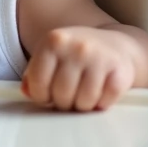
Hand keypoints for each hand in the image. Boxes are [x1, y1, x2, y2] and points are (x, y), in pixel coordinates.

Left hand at [22, 25, 136, 111]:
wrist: (114, 46)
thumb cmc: (76, 55)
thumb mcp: (51, 55)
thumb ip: (34, 73)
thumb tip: (27, 92)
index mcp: (54, 40)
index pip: (38, 83)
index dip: (41, 96)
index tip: (48, 94)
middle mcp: (77, 47)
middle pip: (61, 96)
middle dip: (64, 103)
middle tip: (70, 95)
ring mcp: (100, 58)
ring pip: (83, 103)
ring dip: (82, 106)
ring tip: (84, 93)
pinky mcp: (120, 72)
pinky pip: (104, 104)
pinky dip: (101, 104)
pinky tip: (100, 92)